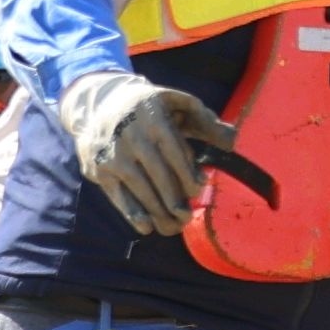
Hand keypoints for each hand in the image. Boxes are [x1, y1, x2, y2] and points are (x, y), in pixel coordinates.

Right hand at [63, 70, 219, 236]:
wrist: (99, 102)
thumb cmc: (151, 107)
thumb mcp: (176, 102)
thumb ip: (205, 120)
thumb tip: (231, 143)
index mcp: (153, 117)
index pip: (173, 151)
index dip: (187, 173)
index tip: (199, 189)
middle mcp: (130, 135)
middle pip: (156, 173)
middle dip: (174, 198)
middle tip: (187, 216)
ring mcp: (112, 154)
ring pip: (138, 187)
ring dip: (157, 211)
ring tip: (174, 226)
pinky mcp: (98, 169)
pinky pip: (116, 194)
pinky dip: (131, 213)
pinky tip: (146, 227)